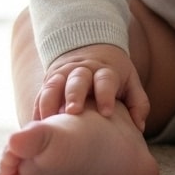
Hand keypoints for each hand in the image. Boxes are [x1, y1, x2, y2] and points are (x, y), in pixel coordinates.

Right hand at [34, 43, 150, 132]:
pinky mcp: (49, 81)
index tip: (106, 112)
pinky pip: (41, 94)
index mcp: (106, 71)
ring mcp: (64, 74)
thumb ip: (138, 103)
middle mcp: (83, 70)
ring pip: (55, 84)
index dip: (106, 94)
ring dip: (50, 101)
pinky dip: (38, 109)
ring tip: (48, 123)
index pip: (106, 79)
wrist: (90, 48)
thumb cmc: (113, 75)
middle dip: (74, 95)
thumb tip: (138, 126)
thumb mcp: (130, 82)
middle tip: (73, 112)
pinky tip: (36, 126)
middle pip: (78, 80)